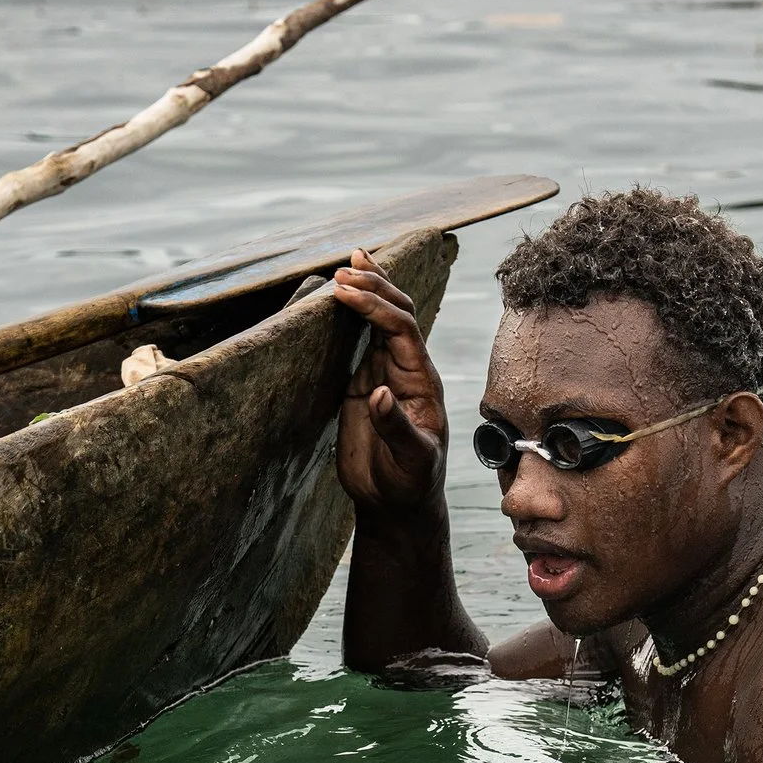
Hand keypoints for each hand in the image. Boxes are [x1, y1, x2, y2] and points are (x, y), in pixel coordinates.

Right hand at [334, 248, 447, 512]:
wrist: (398, 502)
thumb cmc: (411, 484)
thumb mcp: (411, 461)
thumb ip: (397, 428)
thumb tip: (378, 393)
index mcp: (422, 381)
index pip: (402, 329)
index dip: (375, 306)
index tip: (344, 292)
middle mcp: (407, 369)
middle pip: (397, 312)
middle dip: (374, 286)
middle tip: (344, 267)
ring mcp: (386, 372)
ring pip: (382, 320)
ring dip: (368, 289)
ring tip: (350, 260)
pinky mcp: (365, 383)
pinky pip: (362, 339)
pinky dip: (353, 314)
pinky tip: (340, 297)